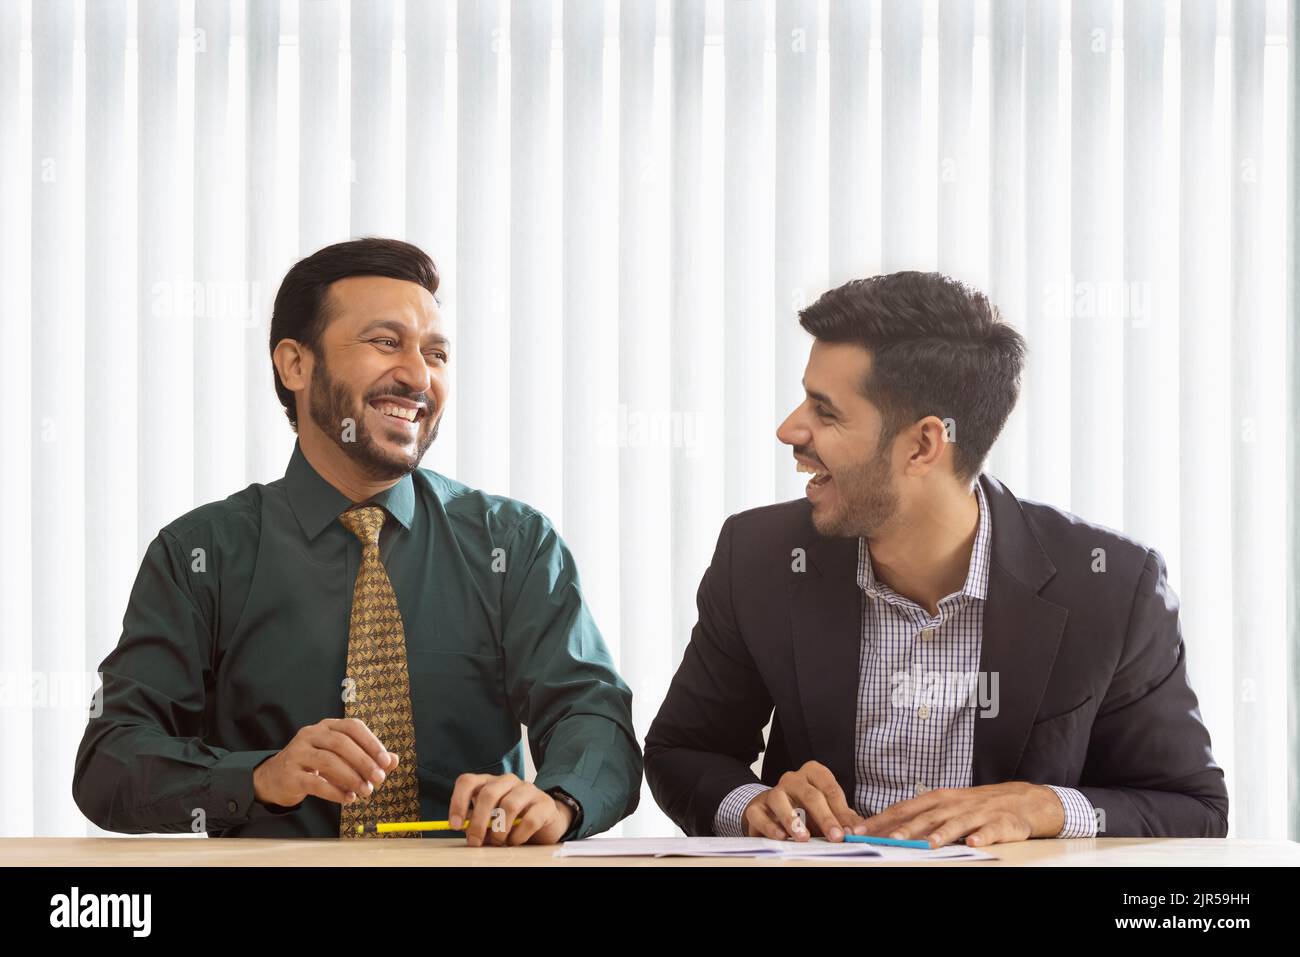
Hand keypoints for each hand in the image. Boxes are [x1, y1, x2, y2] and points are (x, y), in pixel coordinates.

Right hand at [253, 718, 398, 807]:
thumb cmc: (315, 765)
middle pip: (341, 743)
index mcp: (327, 726)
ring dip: (351, 778)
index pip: (352, 727)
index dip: (371, 742)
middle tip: (379, 779)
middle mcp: (311, 734)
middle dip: (364, 762)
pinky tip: (348, 799)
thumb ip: (367, 758)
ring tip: (366, 791)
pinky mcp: (289, 774)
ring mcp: (297, 753)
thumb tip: (394, 760)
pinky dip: (335, 792)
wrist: (276, 778)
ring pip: (328, 761)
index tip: (387, 761)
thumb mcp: (341, 757)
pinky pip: (315, 782)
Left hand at [448, 773, 573, 846]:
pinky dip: (518, 836)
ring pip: (509, 805)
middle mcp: (508, 781)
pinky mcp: (545, 803)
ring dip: (499, 830)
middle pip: (488, 793)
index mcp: (490, 782)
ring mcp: (528, 789)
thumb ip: (477, 823)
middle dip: (478, 821)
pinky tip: (515, 841)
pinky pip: (529, 820)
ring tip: (499, 842)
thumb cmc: (512, 820)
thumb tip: (466, 832)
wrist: (545, 820)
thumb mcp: (490, 820)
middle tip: (475, 842)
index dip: (458, 802)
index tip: (455, 825)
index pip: (468, 782)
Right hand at [741, 761, 868, 841]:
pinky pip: (760, 814)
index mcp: (813, 774)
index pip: (830, 789)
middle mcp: (792, 779)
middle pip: (810, 794)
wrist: (772, 812)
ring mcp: (772, 791)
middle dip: (826, 817)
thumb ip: (842, 818)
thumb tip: (858, 830)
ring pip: (780, 799)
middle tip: (836, 837)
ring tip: (804, 837)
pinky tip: (782, 837)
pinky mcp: (756, 807)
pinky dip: (770, 826)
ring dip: (793, 820)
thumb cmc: (805, 810)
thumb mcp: (827, 812)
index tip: (853, 831)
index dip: (843, 811)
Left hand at [861, 782, 1064, 847]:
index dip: (881, 820)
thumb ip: (918, 818)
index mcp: (935, 799)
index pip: (902, 809)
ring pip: (956, 824)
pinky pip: (989, 831)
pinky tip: (973, 844)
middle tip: (889, 841)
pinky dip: (981, 837)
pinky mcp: (999, 824)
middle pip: (926, 817)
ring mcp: (976, 813)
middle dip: (906, 829)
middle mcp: (953, 804)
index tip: (860, 831)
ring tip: (928, 845)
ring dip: (942, 834)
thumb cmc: (973, 806)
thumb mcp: (943, 807)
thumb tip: (884, 831)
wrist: (1018, 800)